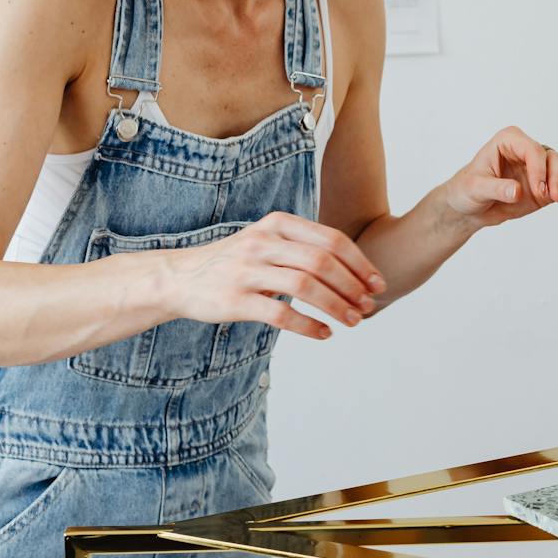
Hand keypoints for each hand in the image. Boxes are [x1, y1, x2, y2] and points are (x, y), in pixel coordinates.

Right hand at [161, 211, 384, 340]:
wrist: (180, 278)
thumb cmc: (235, 262)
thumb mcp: (267, 241)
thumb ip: (304, 247)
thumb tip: (355, 269)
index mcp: (277, 224)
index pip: (331, 239)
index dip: (359, 263)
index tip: (377, 283)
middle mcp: (263, 242)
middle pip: (322, 262)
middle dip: (352, 286)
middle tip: (369, 306)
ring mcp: (247, 270)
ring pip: (305, 287)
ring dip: (336, 306)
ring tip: (353, 321)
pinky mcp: (234, 299)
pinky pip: (280, 314)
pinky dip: (308, 326)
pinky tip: (324, 333)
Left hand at [442, 126, 557, 226]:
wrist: (470, 207)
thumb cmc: (467, 190)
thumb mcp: (475, 189)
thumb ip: (495, 188)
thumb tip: (517, 191)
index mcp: (509, 141)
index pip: (532, 149)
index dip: (539, 170)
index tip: (538, 192)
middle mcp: (526, 150)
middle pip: (552, 157)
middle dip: (556, 178)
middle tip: (552, 199)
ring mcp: (538, 167)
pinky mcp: (545, 184)